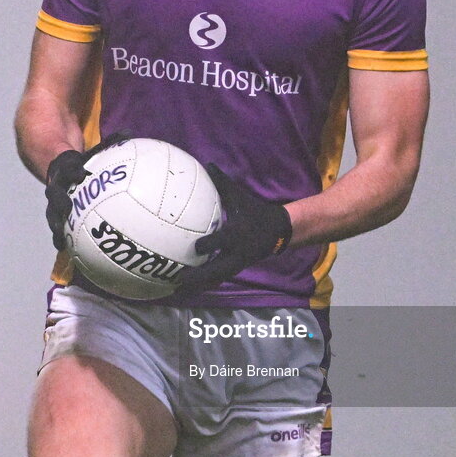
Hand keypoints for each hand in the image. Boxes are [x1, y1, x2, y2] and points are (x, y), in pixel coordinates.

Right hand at [45, 132, 129, 249]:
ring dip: (57, 229)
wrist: (49, 159)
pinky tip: (72, 253)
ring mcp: (54, 200)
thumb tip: (130, 134)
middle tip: (66, 211)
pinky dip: (65, 237)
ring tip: (61, 244)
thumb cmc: (78, 158)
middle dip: (60, 204)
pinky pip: (61, 226)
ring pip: (53, 216)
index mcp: (64, 169)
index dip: (73, 171)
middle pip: (55, 196)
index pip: (68, 169)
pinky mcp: (57, 211)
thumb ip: (108, 144)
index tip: (80, 174)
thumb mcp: (90, 150)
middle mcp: (56, 186)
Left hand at [177, 164, 291, 290]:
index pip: (221, 242)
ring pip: (215, 279)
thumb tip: (208, 164)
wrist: (278, 232)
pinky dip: (203, 285)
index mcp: (237, 235)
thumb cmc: (255, 211)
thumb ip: (223, 183)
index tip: (195, 246)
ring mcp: (236, 263)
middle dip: (198, 277)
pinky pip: (217, 279)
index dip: (208, 245)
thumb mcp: (241, 197)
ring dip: (197, 286)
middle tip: (178, 280)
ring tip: (177, 292)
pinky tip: (187, 288)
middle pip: (216, 270)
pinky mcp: (235, 268)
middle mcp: (236, 253)